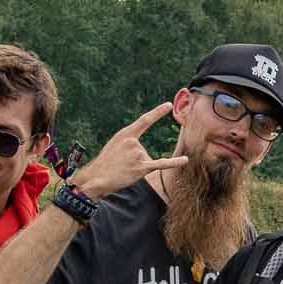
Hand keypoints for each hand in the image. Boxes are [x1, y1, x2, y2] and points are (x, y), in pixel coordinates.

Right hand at [70, 102, 189, 198]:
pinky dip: (174, 162)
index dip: (158, 112)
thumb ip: (129, 144)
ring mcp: (138, 154)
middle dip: (133, 160)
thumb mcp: (114, 145)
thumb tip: (142, 154)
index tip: (169, 105)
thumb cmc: (105, 163)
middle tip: (119, 164)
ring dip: (135, 167)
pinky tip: (185, 160)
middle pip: (142, 149)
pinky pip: (161, 164)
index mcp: (125, 133)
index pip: (145, 120)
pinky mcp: (142, 168)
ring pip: (145, 160)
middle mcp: (133, 142)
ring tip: (122, 170)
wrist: (97, 177)